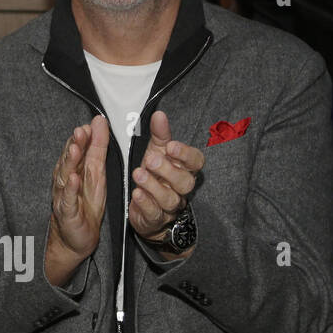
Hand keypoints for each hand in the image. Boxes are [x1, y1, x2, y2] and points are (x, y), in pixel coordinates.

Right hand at [45, 115, 108, 285]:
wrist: (77, 237)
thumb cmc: (85, 204)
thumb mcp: (96, 174)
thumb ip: (97, 148)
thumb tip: (98, 123)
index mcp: (74, 169)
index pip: (77, 149)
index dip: (82, 137)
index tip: (90, 124)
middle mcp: (66, 180)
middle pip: (69, 159)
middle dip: (74, 144)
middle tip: (81, 131)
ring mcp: (64, 195)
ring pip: (65, 176)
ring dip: (70, 162)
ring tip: (76, 149)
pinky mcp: (66, 212)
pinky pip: (67, 199)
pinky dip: (69, 189)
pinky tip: (73, 180)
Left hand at [128, 111, 202, 252]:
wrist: (145, 206)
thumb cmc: (154, 175)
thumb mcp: (155, 151)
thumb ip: (159, 135)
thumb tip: (159, 114)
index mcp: (183, 169)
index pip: (196, 162)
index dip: (186, 155)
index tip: (170, 146)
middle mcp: (179, 189)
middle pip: (185, 182)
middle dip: (168, 170)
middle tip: (150, 160)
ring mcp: (169, 205)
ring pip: (170, 199)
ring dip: (153, 186)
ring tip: (138, 174)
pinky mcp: (155, 218)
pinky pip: (154, 213)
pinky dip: (145, 203)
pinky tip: (136, 194)